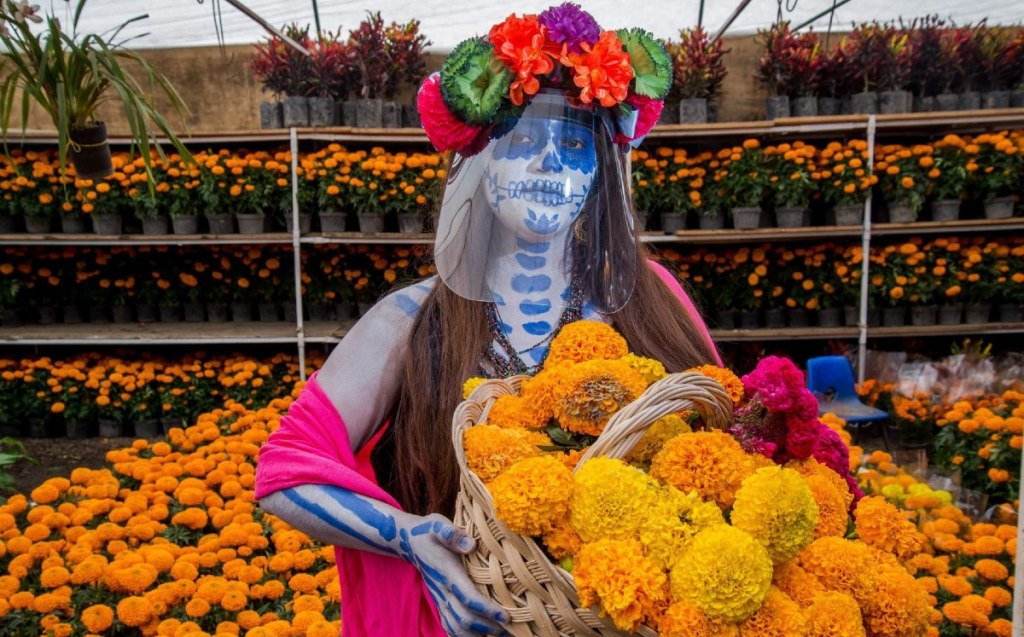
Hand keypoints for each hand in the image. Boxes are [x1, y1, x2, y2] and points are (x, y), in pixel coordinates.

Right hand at [397, 512, 510, 635]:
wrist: (410, 542)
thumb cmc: (428, 532)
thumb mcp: (437, 525)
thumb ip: (452, 534)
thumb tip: (471, 544)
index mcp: (448, 573)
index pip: (469, 597)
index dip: (487, 609)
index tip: (506, 616)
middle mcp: (444, 591)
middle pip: (465, 619)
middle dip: (489, 627)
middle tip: (512, 628)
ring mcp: (441, 600)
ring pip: (457, 628)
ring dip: (478, 635)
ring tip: (502, 635)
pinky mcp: (440, 603)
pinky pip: (450, 627)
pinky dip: (465, 636)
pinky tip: (482, 635)